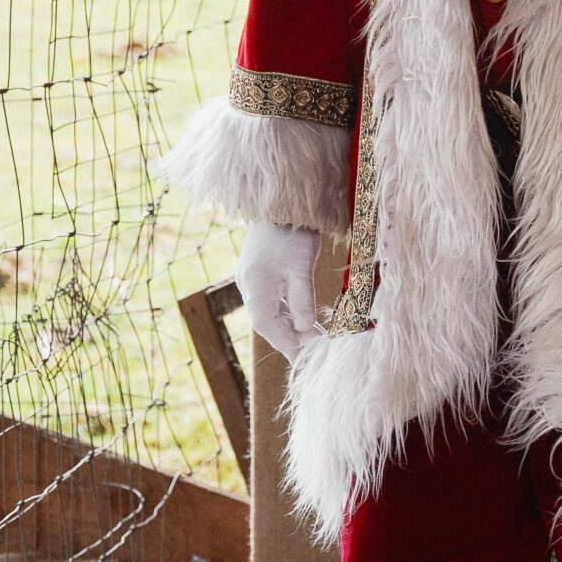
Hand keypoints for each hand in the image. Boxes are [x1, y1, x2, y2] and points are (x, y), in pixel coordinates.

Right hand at [237, 222, 323, 361]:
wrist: (278, 201)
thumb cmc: (291, 232)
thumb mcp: (301, 267)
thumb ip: (302, 300)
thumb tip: (306, 329)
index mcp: (256, 289)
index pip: (269, 327)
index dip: (287, 344)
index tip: (303, 359)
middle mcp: (248, 287)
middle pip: (267, 322)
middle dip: (289, 337)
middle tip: (313, 348)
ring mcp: (251, 279)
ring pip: (268, 311)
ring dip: (288, 324)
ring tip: (311, 335)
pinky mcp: (258, 271)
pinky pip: (270, 299)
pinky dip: (284, 310)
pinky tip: (300, 315)